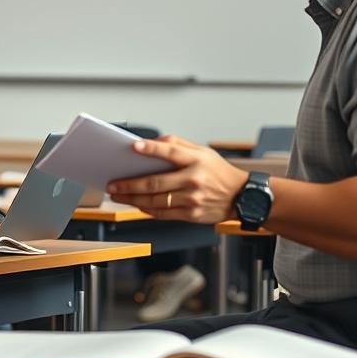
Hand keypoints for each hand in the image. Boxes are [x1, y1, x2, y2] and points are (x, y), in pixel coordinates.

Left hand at [105, 136, 249, 223]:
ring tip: (118, 195)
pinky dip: (146, 209)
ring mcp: (192, 199)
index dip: (151, 148)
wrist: (242, 197)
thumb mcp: (204, 151)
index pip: (170, 151)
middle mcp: (193, 180)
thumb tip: (153, 143)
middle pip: (155, 182)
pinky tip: (136, 203)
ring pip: (155, 201)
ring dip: (133, 198)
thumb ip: (178, 145)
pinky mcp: (191, 214)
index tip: (133, 147)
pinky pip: (163, 213)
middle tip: (113, 184)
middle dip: (130, 184)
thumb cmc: (219, 172)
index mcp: (196, 160)